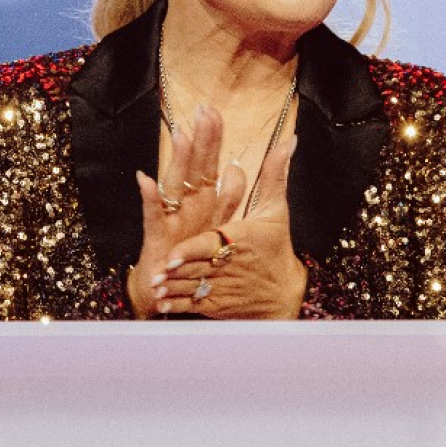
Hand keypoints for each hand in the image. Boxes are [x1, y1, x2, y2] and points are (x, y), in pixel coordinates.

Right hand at [127, 106, 244, 317]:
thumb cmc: (190, 253)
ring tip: (182, 133)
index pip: (210, 161)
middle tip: (204, 109)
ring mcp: (171, 218)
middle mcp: (187, 204)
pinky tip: (146, 181)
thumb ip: (229, 195)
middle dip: (201, 138)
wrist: (165, 290)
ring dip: (178, 160)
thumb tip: (238, 167)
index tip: (214, 111)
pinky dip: (149, 199)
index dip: (213, 138)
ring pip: (175, 183)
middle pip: (196, 165)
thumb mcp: (215, 225)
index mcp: (203, 199)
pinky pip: (153, 215)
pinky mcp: (158, 237)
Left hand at [149, 136, 306, 318]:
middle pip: (200, 264)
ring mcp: (222, 287)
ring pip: (193, 286)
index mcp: (239, 239)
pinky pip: (194, 305)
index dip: (193, 250)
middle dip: (180, 268)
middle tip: (161, 267)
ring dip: (175, 287)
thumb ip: (274, 174)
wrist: (283, 293)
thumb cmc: (275, 247)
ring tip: (157, 285)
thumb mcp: (276, 210)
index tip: (174, 254)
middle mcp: (229, 264)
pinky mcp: (217, 305)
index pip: (212, 244)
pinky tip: (162, 302)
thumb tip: (288, 141)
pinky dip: (178, 304)